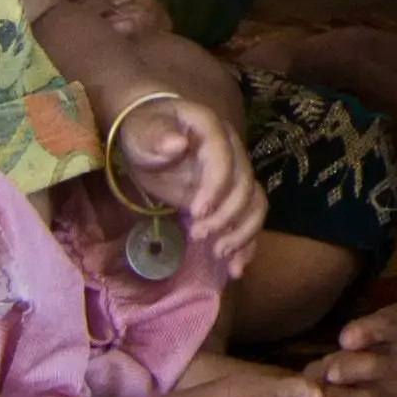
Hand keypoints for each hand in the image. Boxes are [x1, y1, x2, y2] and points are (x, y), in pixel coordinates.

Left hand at [112, 89, 262, 263]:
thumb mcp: (141, 132)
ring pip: (255, 204)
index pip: (224, 158)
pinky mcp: (232, 196)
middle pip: (244, 186)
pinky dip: (246, 243)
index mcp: (211, 129)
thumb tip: (177, 144)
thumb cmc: (144, 133)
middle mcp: (232, 150)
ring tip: (218, 254)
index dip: (217, 186)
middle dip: (225, 216)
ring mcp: (236, 174)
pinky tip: (235, 268)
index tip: (196, 212)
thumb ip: (155, 136)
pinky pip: (250, 218)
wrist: (151, 138)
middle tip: (197, 235)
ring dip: (242, 233)